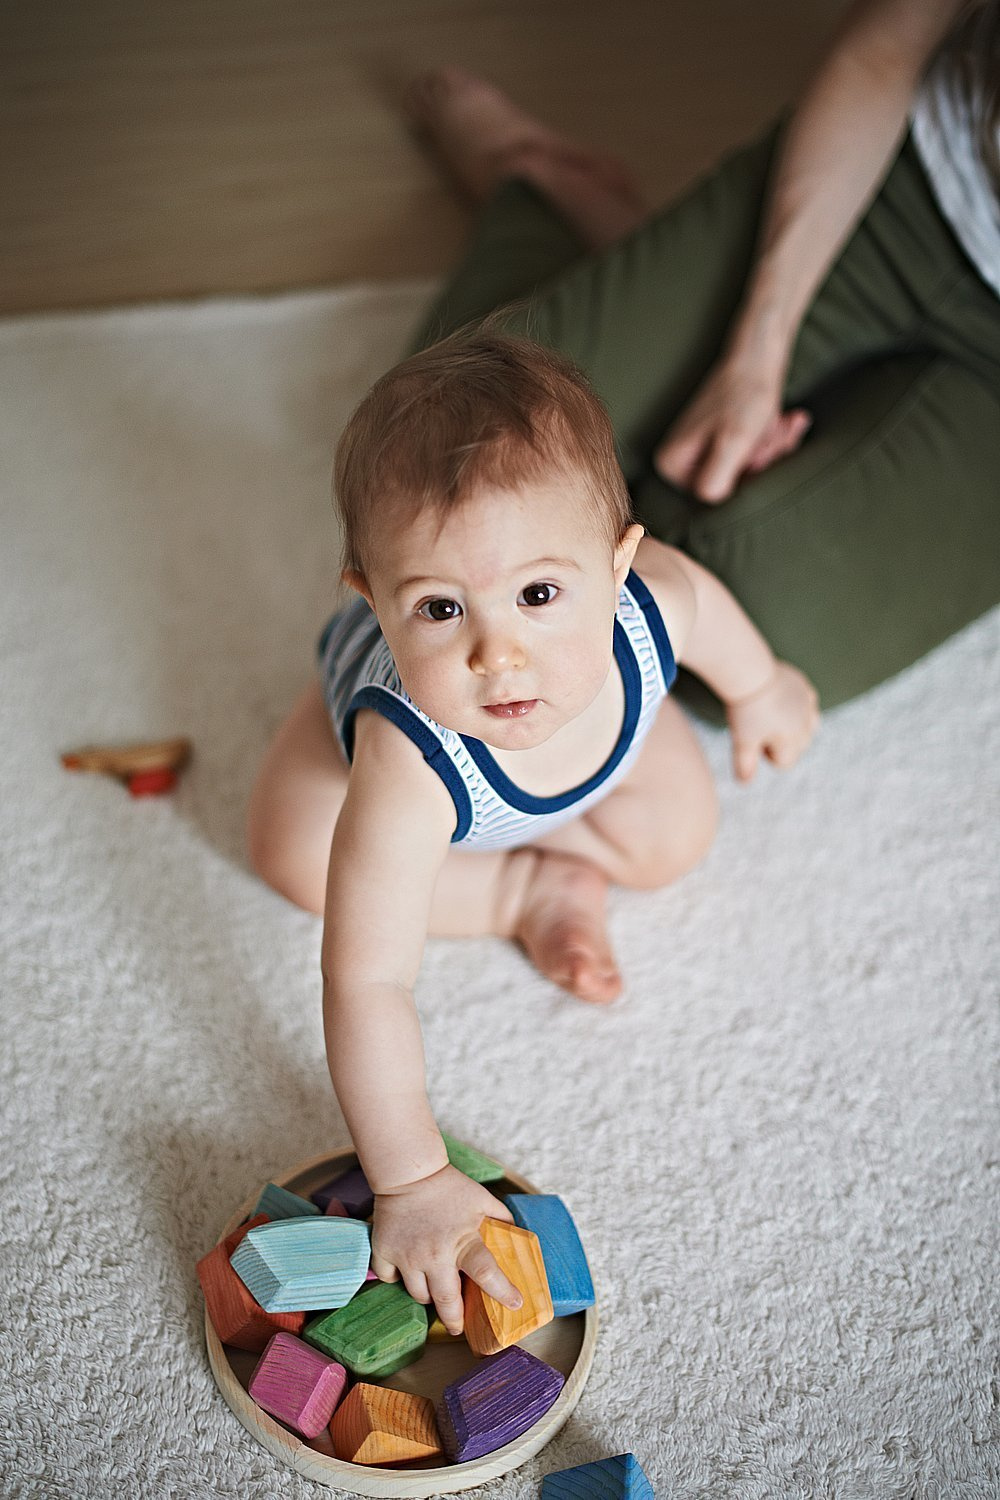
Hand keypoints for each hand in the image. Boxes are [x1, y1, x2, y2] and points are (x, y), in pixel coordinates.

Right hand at [370, 1163, 523, 1334]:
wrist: (409, 1173)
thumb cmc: (449, 1187)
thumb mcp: (482, 1200)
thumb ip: (501, 1219)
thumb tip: (519, 1236)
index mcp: (463, 1241)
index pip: (487, 1273)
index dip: (503, 1291)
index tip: (515, 1304)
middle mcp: (435, 1255)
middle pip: (447, 1302)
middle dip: (455, 1320)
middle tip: (458, 1328)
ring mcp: (408, 1256)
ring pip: (419, 1295)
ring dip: (428, 1295)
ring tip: (433, 1288)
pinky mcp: (385, 1252)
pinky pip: (390, 1279)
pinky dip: (397, 1278)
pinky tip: (405, 1269)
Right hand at [654, 356, 810, 502]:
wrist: (759, 358)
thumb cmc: (746, 395)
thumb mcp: (733, 441)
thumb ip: (716, 478)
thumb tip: (709, 501)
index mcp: (670, 464)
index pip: (714, 495)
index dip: (745, 477)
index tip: (761, 452)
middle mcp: (678, 461)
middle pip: (730, 483)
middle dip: (762, 462)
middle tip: (777, 434)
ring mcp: (699, 451)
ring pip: (744, 472)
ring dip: (771, 450)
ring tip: (782, 424)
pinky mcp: (717, 442)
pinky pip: (748, 458)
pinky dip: (770, 443)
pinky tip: (784, 422)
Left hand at [727, 661, 818, 781]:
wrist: (750, 672)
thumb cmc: (745, 710)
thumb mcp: (742, 741)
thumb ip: (745, 765)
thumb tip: (744, 783)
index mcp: (792, 741)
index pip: (784, 763)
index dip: (765, 755)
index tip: (753, 741)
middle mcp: (805, 725)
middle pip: (798, 746)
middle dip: (781, 743)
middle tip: (759, 726)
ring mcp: (807, 706)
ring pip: (809, 726)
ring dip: (794, 727)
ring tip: (772, 717)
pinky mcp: (804, 687)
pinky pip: (809, 703)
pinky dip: (799, 706)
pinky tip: (782, 700)